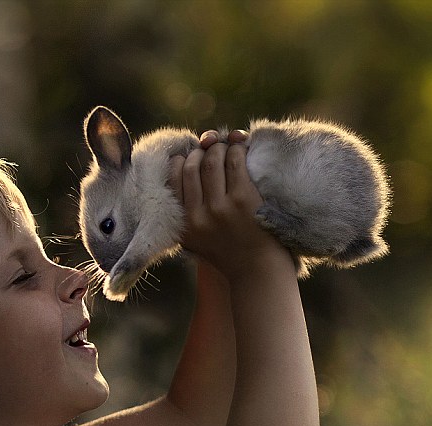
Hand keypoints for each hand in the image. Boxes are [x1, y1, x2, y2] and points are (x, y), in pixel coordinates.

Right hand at [169, 130, 287, 278]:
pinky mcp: (244, 200)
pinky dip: (237, 150)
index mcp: (184, 225)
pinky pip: (235, 163)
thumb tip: (183, 168)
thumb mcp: (197, 241)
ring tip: (226, 148)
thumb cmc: (231, 253)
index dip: (181, 160)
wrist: (258, 272)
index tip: (190, 156)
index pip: (173, 179)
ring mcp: (221, 207)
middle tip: (210, 149)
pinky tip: (241, 150)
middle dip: (200, 152)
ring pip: (212, 161)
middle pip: (192, 167)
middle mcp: (198, 216)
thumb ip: (187, 215)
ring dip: (219, 148)